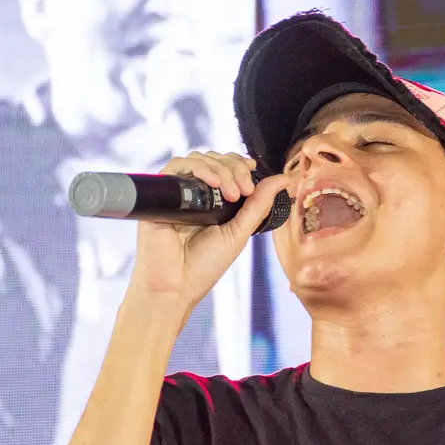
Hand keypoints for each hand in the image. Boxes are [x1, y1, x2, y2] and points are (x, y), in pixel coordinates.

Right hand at [128, 151, 287, 309]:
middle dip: (234, 168)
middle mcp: (195, 193)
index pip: (226, 166)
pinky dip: (199, 169)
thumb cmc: (204, 266)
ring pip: (198, 159)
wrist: (176, 286)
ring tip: (232, 193)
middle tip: (244, 190)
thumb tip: (283, 179)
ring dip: (221, 169)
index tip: (252, 171)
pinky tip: (213, 184)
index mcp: (213, 201)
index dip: (239, 163)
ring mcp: (178, 193)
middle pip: (214, 159)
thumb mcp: (239, 232)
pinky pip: (177, 167)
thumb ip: (258, 205)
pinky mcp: (162, 194)